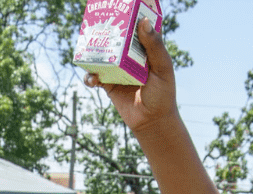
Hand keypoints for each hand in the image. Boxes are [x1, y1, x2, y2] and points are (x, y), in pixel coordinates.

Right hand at [85, 20, 176, 136]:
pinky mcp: (108, 84)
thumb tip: (143, 22)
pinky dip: (90, 77)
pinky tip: (93, 79)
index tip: (118, 11)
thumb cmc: (162, 94)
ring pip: (101, 57)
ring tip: (90, 54)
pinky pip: (94, 77)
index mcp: (145, 50)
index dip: (127, 19)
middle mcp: (129, 57)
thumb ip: (154, 47)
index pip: (135, 29)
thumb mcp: (162, 68)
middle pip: (115, 40)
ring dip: (93, 54)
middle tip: (97, 27)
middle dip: (105, 33)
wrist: (152, 121)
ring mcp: (117, 70)